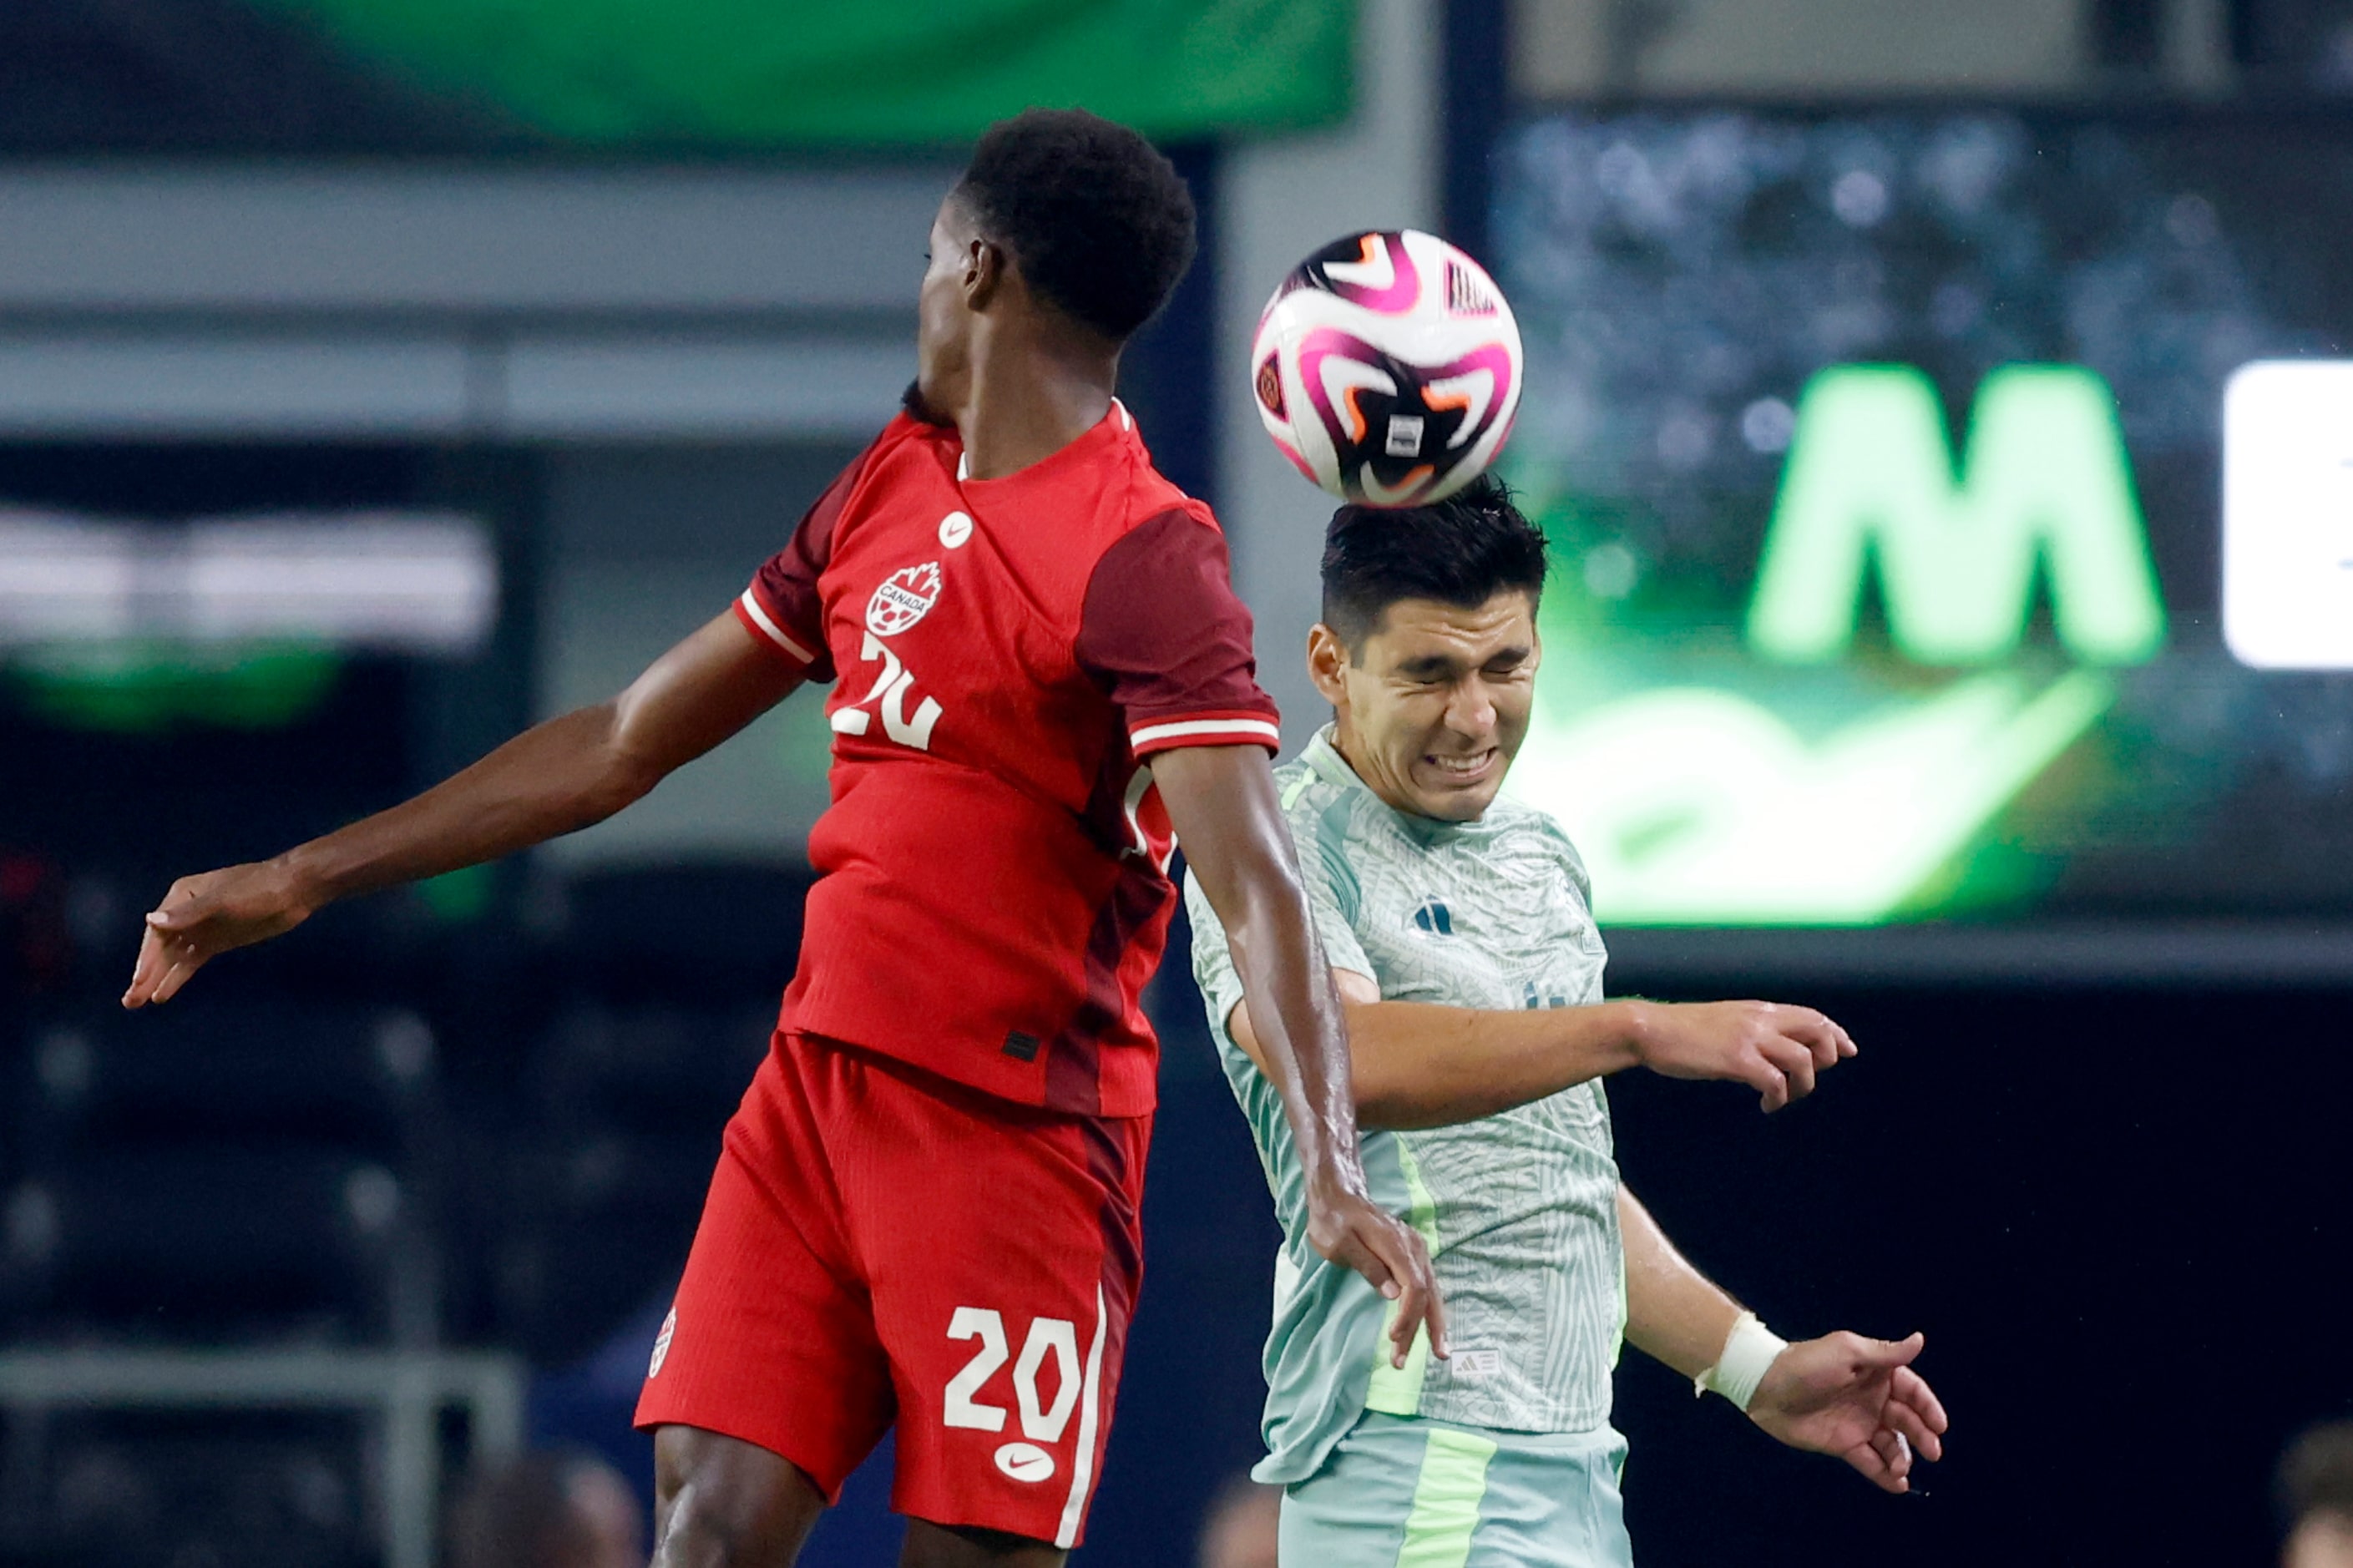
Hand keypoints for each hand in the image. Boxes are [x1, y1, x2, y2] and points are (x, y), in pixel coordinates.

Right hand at [122, 861, 315, 1007]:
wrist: (293, 891)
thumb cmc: (257, 889)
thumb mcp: (222, 901)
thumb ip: (189, 913)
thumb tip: (151, 920)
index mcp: (181, 896)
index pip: (156, 932)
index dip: (147, 958)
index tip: (139, 981)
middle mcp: (185, 913)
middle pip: (160, 948)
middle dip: (145, 973)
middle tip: (130, 1000)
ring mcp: (200, 929)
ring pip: (172, 958)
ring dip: (156, 979)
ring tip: (136, 1003)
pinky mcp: (215, 942)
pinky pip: (189, 962)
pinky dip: (177, 977)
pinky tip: (162, 995)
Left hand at [1305, 1179, 1446, 1369]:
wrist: (1338, 1195)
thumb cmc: (1334, 1220)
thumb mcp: (1340, 1244)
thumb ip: (1368, 1267)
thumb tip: (1393, 1294)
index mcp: (1397, 1244)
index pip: (1413, 1286)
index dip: (1408, 1314)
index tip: (1394, 1336)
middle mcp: (1413, 1247)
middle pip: (1427, 1292)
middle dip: (1427, 1327)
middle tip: (1425, 1358)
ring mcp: (1415, 1250)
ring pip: (1431, 1290)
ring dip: (1432, 1323)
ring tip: (1439, 1352)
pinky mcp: (1411, 1255)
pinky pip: (1426, 1285)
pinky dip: (1429, 1308)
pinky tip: (1431, 1327)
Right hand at [1634, 1001, 1854, 1110]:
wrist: (1650, 1030)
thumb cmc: (1681, 1030)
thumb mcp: (1724, 1021)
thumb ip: (1750, 1029)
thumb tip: (1770, 1049)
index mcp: (1758, 1009)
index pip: (1812, 1015)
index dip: (1836, 1033)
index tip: (1849, 1050)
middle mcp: (1760, 1019)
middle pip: (1817, 1031)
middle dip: (1828, 1056)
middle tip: (1815, 1076)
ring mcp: (1749, 1038)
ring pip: (1803, 1060)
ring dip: (1803, 1085)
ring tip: (1784, 1098)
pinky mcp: (1737, 1059)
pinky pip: (1775, 1082)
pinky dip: (1777, 1098)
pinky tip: (1766, 1105)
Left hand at [1747, 1330, 1947, 1493]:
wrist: (1765, 1387)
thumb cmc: (1807, 1364)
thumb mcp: (1848, 1352)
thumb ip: (1885, 1353)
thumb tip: (1919, 1340)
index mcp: (1876, 1373)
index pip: (1912, 1390)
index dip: (1928, 1407)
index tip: (1940, 1425)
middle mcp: (1872, 1399)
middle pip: (1906, 1420)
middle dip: (1922, 1436)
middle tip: (1932, 1452)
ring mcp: (1859, 1423)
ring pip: (1891, 1444)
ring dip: (1902, 1458)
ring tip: (1902, 1469)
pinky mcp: (1844, 1444)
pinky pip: (1870, 1461)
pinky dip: (1884, 1474)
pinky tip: (1896, 1484)